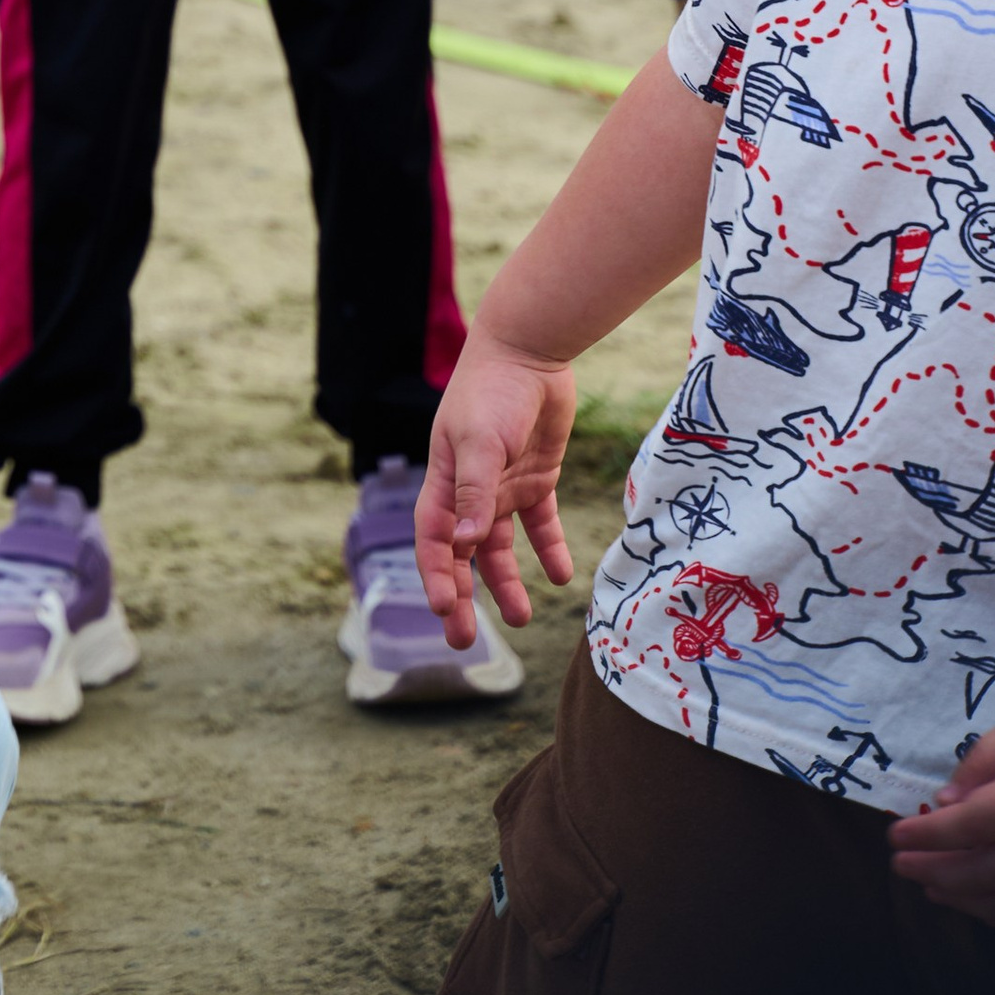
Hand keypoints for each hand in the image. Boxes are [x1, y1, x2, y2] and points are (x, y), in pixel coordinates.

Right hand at [415, 331, 577, 652]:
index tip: (447, 613)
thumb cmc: (493, 392)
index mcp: (445, 480)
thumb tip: (463, 546)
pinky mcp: (537, 478)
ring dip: (507, 582)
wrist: (531, 352)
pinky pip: (541, 525)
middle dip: (462, 595)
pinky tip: (561, 577)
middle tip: (465, 642)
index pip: (434, 540)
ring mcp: (504, 486)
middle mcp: (471, 490)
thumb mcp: (481, 442)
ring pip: (501, 547)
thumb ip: (474, 493)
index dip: (437, 578)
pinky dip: (549, 550)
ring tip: (521, 617)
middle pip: (462, 554)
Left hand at [892, 714, 994, 925]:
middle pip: (993, 869)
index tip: (894, 837)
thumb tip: (946, 800)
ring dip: (967, 900)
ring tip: (929, 887)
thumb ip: (986, 756)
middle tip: (900, 867)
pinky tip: (973, 900)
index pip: (978, 821)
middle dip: (941, 872)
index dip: (933, 833)